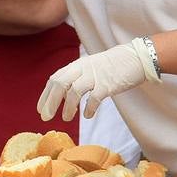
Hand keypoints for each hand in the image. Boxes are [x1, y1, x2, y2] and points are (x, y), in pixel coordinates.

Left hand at [38, 38, 159, 121]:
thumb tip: (63, 95)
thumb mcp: (89, 68)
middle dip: (50, 102)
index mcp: (76, 65)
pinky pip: (94, 98)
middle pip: (59, 84)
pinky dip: (89, 108)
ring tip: (66, 118)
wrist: (136, 58)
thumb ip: (76, 78)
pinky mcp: (108, 84)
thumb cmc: (111, 66)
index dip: (45, 95)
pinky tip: (87, 115)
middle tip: (46, 117)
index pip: (54, 79)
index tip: (40, 110)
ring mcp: (95, 76)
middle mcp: (82, 69)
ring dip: (68, 107)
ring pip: (74, 91)